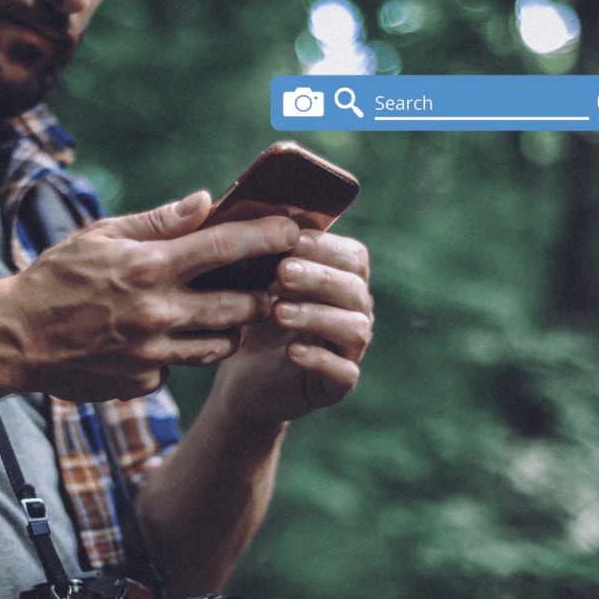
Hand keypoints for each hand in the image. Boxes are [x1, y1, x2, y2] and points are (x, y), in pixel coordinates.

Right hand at [0, 192, 299, 401]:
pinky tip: (160, 341)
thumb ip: (158, 222)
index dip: (268, 237)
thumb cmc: (55, 279)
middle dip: (262, 296)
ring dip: (229, 328)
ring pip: (219, 345)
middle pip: (240, 306)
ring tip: (220, 313)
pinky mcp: (143, 382)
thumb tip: (207, 200)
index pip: (226, 247)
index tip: (293, 230)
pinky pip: (179, 368)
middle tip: (267, 286)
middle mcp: (157, 313)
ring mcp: (152, 354)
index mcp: (149, 267)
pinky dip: (179, 354)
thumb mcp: (100, 236)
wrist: (14, 339)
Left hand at [214, 230, 372, 424]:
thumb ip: (258, 251)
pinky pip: (343, 372)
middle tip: (281, 273)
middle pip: (355, 289)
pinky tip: (291, 352)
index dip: (326, 247)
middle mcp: (354, 313)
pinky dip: (319, 359)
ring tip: (278, 312)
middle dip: (319, 277)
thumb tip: (247, 213)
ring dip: (317, 316)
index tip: (292, 240)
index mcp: (340, 282)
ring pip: (355, 329)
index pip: (354, 257)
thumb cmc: (252, 321)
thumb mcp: (251, 283)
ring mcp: (349, 350)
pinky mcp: (337, 384)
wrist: (242, 379)